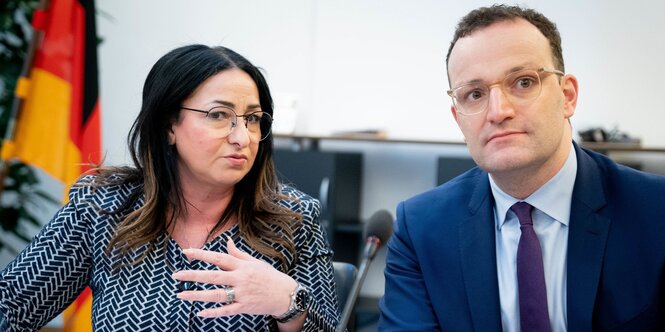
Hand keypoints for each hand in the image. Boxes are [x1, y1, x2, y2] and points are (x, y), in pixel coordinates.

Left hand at [172, 237, 296, 317]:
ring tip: (181, 294)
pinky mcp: (244, 307)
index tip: (186, 252)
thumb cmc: (269, 276)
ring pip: (216, 295)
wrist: (285, 294)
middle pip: (213, 276)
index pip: (218, 258)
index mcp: (242, 266)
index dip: (202, 254)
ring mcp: (242, 294)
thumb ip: (238, 254)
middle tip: (176, 274)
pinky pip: (226, 310)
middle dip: (193, 275)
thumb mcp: (255, 262)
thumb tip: (227, 242)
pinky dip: (213, 312)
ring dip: (197, 295)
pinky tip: (200, 312)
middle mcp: (240, 279)